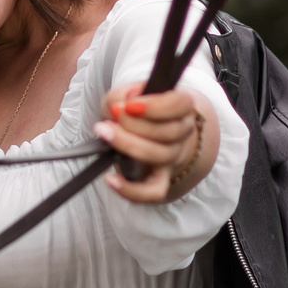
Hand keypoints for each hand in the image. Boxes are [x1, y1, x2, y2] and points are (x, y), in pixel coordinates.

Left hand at [95, 82, 218, 204]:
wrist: (140, 131)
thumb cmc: (133, 110)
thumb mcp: (125, 95)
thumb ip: (123, 96)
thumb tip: (121, 107)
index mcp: (181, 107)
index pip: (180, 105)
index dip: (154, 106)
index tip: (129, 105)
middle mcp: (183, 133)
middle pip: (168, 132)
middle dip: (134, 124)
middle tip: (112, 114)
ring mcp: (173, 158)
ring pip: (160, 156)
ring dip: (128, 144)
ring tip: (104, 133)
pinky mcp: (160, 180)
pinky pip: (154, 192)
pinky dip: (132, 189)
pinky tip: (111, 179)